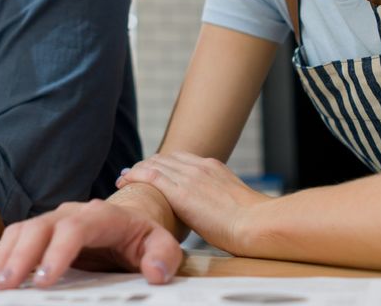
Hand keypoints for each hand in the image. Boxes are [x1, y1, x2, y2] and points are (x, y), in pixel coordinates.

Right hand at [0, 199, 181, 289]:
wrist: (128, 221)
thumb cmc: (140, 236)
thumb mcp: (160, 244)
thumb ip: (163, 256)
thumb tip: (155, 272)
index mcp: (101, 216)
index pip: (75, 228)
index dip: (58, 252)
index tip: (46, 280)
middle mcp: (71, 214)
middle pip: (40, 228)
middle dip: (20, 257)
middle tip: (7, 284)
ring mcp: (52, 222)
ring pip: (22, 231)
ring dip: (3, 256)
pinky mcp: (40, 233)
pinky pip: (13, 238)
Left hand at [117, 152, 267, 254]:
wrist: (255, 223)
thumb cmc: (251, 222)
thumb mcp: (234, 202)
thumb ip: (219, 201)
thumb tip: (216, 214)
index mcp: (213, 167)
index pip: (181, 159)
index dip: (164, 164)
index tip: (154, 170)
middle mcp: (199, 166)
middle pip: (165, 158)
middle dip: (147, 164)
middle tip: (134, 174)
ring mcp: (189, 177)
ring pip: (154, 164)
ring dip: (137, 169)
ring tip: (125, 177)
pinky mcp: (180, 191)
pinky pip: (150, 176)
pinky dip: (134, 175)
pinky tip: (124, 181)